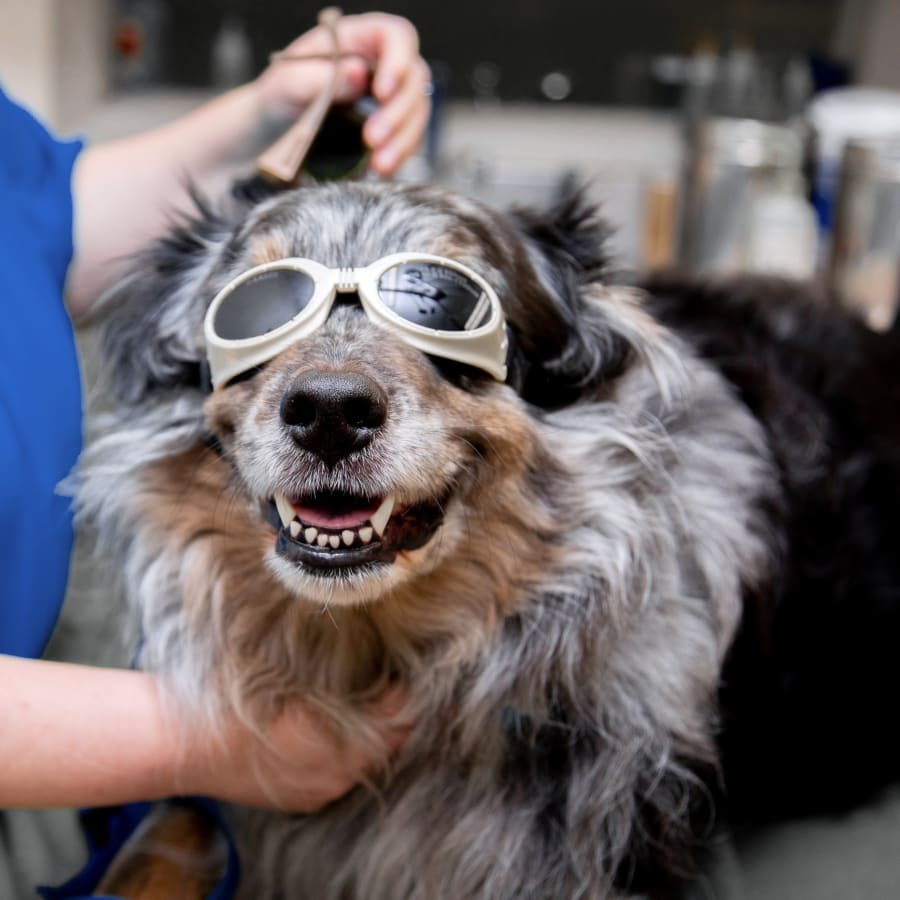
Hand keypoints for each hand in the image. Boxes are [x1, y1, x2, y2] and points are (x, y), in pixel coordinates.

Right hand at [181, 683, 411, 810]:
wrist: (186, 744)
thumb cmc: (238, 700)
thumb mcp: (294, 676)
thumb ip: (343, 678)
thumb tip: (380, 669)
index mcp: (341, 741)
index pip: (398, 717)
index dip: (403, 690)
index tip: (398, 668)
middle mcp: (339, 774)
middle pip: (388, 743)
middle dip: (392, 714)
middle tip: (387, 681)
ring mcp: (321, 790)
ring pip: (366, 762)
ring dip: (370, 734)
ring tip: (362, 701)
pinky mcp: (303, 800)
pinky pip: (340, 776)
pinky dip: (345, 753)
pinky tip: (331, 728)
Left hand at [254, 12, 431, 175]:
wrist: (275, 132)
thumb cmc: (279, 97)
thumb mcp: (287, 83)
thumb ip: (320, 77)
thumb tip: (358, 73)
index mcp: (357, 38)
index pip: (395, 36)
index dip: (397, 61)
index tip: (382, 92)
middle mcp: (380, 63)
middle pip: (414, 78)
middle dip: (398, 112)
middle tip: (372, 139)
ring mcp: (389, 97)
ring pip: (417, 112)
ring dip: (403, 140)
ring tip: (379, 164)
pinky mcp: (391, 128)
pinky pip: (410, 139)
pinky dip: (400, 155)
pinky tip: (382, 169)